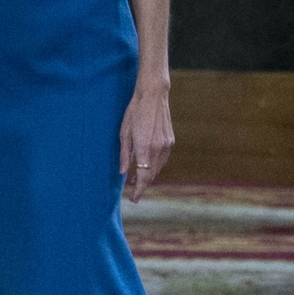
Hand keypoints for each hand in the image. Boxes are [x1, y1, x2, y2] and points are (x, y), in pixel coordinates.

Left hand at [119, 81, 173, 202]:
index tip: (133, 199)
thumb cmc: (135, 111)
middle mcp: (158, 149)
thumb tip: (122, 172)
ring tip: (135, 178)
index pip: (142, 177)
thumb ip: (124, 155)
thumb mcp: (124, 133)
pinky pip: (163, 160)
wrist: (153, 95)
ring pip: (158, 169)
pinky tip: (146, 165)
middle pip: (151, 175)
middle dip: (142, 185)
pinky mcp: (170, 141)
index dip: (138, 190)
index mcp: (145, 148)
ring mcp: (167, 145)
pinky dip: (155, 166)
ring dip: (148, 176)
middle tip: (132, 191)